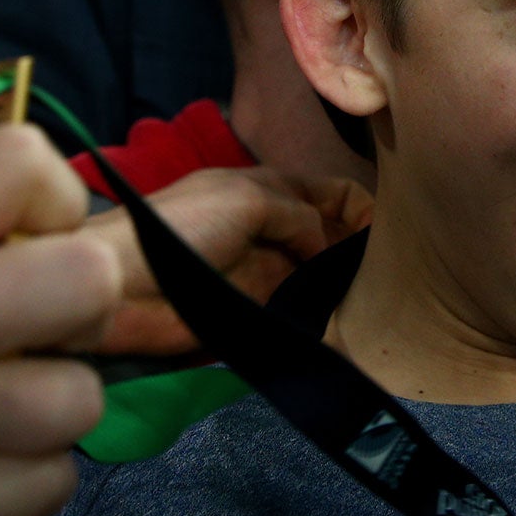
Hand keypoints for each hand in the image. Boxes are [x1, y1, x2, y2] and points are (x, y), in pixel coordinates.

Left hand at [83, 168, 374, 354]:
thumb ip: (301, 215)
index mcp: (270, 189)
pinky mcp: (257, 314)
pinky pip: (301, 313)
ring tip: (376, 301)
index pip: (333, 193)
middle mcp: (274, 229)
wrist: (124, 286)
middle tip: (390, 273)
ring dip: (345, 286)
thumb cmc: (182, 227)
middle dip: (360, 250)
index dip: (361, 208)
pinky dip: (323, 318)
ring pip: (321, 277)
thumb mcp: (248, 199)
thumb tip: (329, 249)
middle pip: (333, 237)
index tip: (389, 234)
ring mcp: (267, 272)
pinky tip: (347, 326)